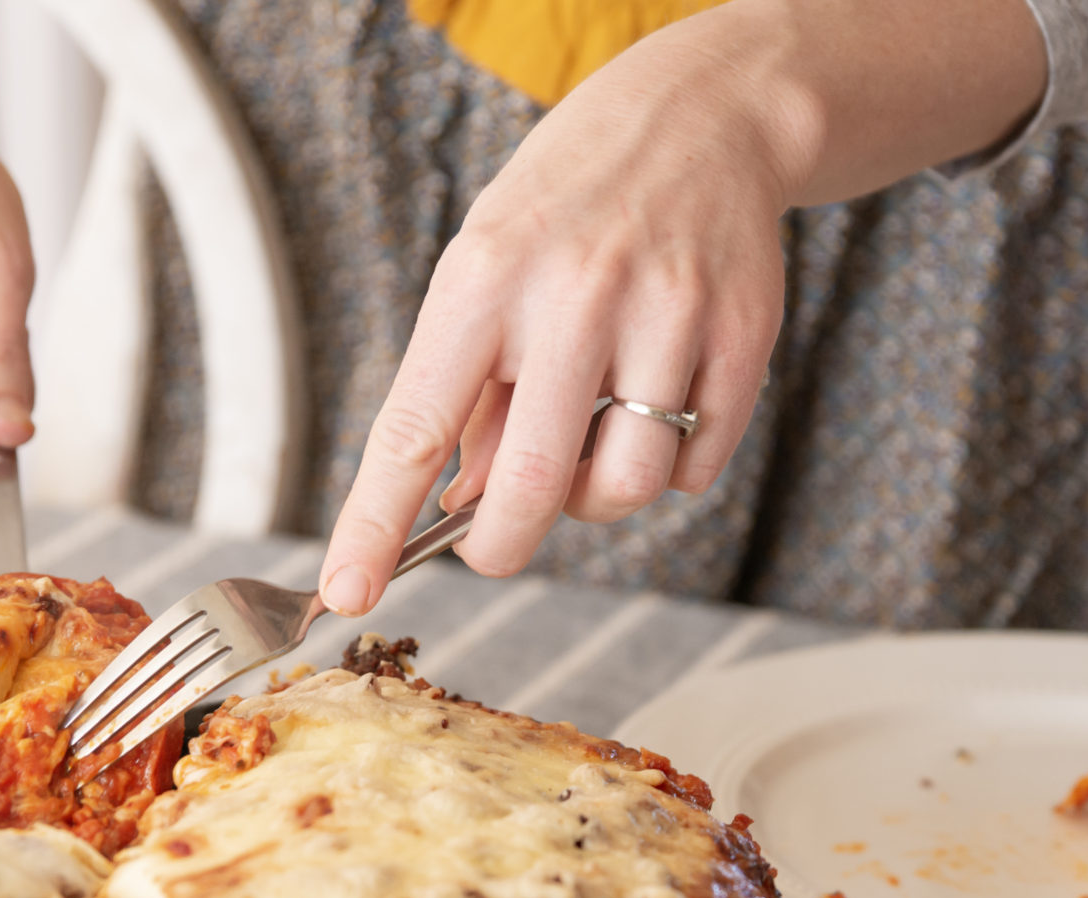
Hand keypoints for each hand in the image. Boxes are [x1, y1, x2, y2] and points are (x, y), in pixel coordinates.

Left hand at [313, 29, 794, 615]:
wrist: (702, 115)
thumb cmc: (571, 208)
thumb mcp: (488, 269)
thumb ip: (470, 390)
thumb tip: (458, 509)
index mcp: (484, 278)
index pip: (414, 426)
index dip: (375, 522)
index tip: (347, 591)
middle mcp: (573, 292)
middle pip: (529, 482)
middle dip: (502, 544)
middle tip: (496, 543)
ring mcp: (666, 310)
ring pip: (626, 485)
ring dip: (598, 499)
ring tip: (592, 441)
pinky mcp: (741, 333)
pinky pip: (695, 466)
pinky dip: (671, 466)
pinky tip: (659, 404)